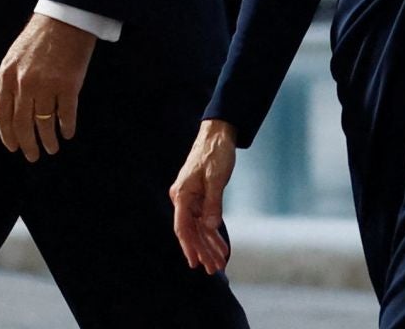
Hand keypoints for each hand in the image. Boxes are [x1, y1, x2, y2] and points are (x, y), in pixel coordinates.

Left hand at [0, 14, 96, 161]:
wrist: (66, 17)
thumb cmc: (42, 35)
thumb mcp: (16, 56)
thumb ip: (12, 80)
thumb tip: (16, 109)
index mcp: (7, 75)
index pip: (2, 113)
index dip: (7, 134)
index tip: (13, 147)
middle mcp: (24, 83)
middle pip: (22, 123)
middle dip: (27, 143)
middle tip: (32, 155)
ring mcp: (46, 85)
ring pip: (44, 123)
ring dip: (48, 139)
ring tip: (52, 148)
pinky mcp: (68, 85)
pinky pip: (66, 114)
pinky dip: (67, 127)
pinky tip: (67, 133)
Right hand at [170, 118, 237, 274]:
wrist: (218, 135)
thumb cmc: (215, 154)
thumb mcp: (216, 179)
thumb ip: (213, 203)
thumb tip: (211, 227)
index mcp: (182, 194)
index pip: (183, 227)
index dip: (189, 246)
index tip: (194, 262)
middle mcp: (183, 199)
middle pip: (192, 231)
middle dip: (203, 251)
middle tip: (213, 269)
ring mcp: (191, 199)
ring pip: (199, 228)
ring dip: (209, 245)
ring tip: (219, 263)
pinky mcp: (200, 198)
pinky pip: (205, 220)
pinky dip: (213, 233)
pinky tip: (221, 246)